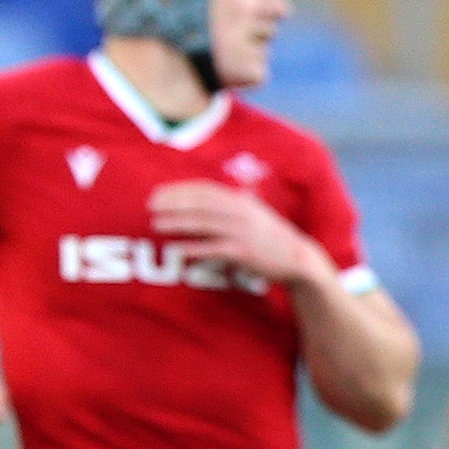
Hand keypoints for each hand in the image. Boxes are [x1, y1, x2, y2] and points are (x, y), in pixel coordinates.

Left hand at [148, 180, 326, 286]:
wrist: (298, 258)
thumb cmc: (270, 236)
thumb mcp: (254, 212)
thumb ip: (235, 202)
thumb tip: (213, 196)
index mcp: (240, 200)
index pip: (204, 189)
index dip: (179, 190)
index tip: (157, 194)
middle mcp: (241, 211)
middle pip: (200, 203)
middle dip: (173, 203)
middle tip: (150, 206)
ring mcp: (242, 231)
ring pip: (204, 224)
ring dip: (178, 223)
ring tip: (156, 224)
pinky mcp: (244, 252)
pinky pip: (214, 248)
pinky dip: (195, 248)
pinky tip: (177, 249)